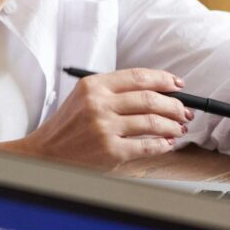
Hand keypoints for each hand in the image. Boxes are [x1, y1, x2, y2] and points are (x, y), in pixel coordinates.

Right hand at [16, 68, 193, 167]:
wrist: (46, 153)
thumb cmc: (68, 126)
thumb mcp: (84, 98)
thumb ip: (114, 92)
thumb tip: (155, 93)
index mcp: (94, 85)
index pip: (138, 77)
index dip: (164, 80)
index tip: (178, 85)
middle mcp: (99, 104)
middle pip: (150, 99)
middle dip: (174, 106)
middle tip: (184, 111)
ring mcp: (105, 128)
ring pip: (152, 122)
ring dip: (172, 126)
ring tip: (179, 128)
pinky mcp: (111, 151)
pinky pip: (147, 146)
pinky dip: (162, 145)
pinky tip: (167, 144)